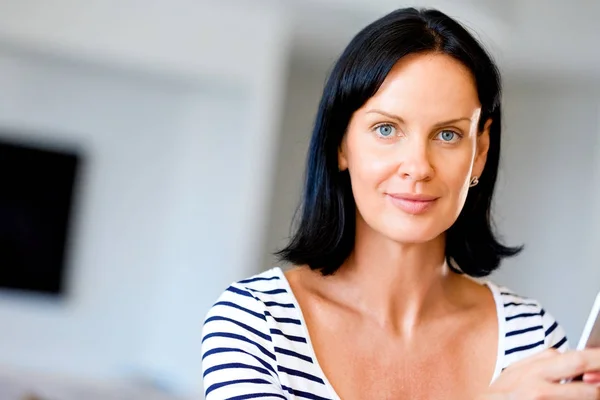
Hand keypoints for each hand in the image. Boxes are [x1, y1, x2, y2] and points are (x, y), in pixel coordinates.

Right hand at [479, 348, 599, 398]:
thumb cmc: (500, 394)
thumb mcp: (516, 369)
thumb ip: (542, 359)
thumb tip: (567, 354)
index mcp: (535, 371)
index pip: (577, 360)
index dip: (598, 358)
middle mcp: (541, 391)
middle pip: (590, 389)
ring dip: (589, 397)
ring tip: (583, 392)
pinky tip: (570, 399)